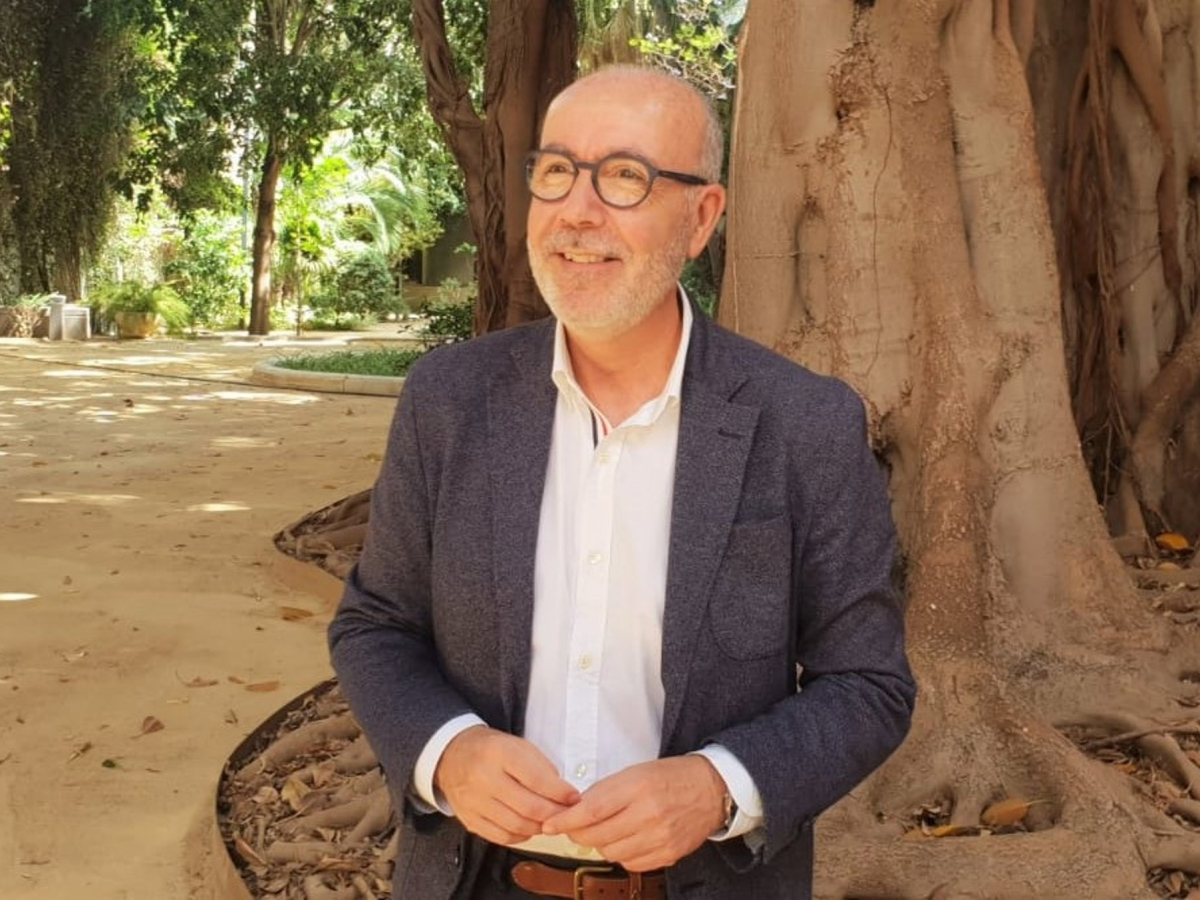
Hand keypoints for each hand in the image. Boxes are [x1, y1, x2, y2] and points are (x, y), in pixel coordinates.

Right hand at [434, 725, 579, 845]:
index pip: (536, 778)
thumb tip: (563, 794)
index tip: (574, 798)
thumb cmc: (492, 749)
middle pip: (528, 806)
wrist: (452, 755)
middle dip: (554, 814)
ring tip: (551, 821)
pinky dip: (521, 836)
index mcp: (499, 753)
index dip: (559, 792)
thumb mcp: (518, 745)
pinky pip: (501, 836)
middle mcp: (484, 778)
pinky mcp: (469, 819)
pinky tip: (530, 828)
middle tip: (567, 815)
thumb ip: (541, 767)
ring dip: (540, 827)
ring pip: (516, 825)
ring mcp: (474, 802)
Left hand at [540, 756, 726, 870]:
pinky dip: (622, 854)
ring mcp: (660, 837)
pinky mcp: (668, 854)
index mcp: (638, 787)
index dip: (565, 821)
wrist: (711, 789)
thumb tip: (575, 810)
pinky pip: (631, 863)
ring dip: (601, 843)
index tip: (549, 824)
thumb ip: (606, 791)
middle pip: (597, 836)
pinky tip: (627, 839)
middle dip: (579, 833)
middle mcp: (649, 814)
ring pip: (611, 853)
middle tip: (575, 826)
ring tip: (608, 829)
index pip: (591, 810)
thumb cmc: (671, 776)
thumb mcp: (636, 771)